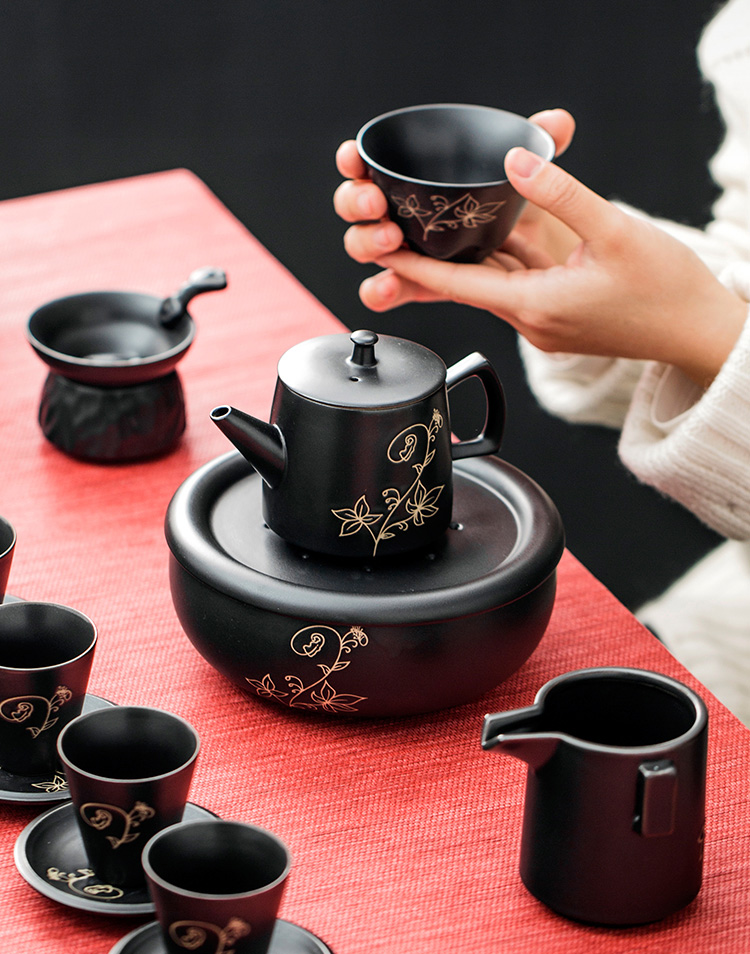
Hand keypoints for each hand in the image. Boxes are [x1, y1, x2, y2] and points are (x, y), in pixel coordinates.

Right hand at [334, 108, 577, 299]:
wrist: (540, 257)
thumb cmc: (519, 207)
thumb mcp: (529, 172)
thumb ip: (539, 143)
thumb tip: (555, 124)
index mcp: (415, 175)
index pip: (370, 163)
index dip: (353, 160)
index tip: (353, 158)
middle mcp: (403, 210)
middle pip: (356, 204)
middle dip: (356, 201)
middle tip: (377, 203)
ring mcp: (408, 249)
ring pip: (365, 246)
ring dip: (368, 243)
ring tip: (392, 242)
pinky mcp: (418, 284)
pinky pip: (389, 289)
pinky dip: (382, 289)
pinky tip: (390, 286)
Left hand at [335, 115, 745, 385]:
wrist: (697, 331)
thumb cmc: (665, 291)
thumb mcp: (615, 232)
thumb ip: (562, 193)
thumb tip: (518, 161)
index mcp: (535, 307)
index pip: (457, 286)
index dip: (413, 268)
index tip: (380, 252)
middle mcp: (530, 320)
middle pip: (466, 285)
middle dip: (428, 260)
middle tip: (392, 231)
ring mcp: (542, 321)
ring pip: (491, 282)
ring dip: (465, 256)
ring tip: (429, 226)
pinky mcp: (556, 315)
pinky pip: (517, 283)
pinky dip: (501, 258)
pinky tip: (493, 230)